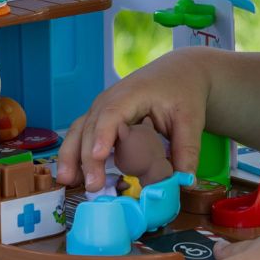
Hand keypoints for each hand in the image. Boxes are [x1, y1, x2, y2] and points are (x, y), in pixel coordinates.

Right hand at [55, 49, 210, 192]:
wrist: (176, 72)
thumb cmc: (182, 91)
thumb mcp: (191, 119)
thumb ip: (187, 150)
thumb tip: (186, 182)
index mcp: (132, 94)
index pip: (112, 114)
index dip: (103, 134)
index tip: (99, 156)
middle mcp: (109, 99)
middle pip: (91, 126)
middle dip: (88, 157)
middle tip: (93, 187)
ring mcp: (100, 108)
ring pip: (78, 130)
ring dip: (71, 156)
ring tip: (69, 182)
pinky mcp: (99, 118)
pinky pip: (81, 135)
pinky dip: (74, 154)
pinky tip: (73, 176)